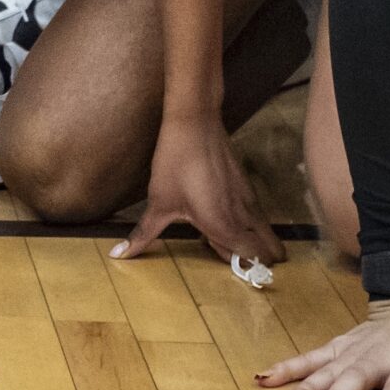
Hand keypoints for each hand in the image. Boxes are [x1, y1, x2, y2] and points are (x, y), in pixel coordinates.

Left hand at [118, 115, 282, 265]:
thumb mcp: (158, 203)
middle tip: (219, 246)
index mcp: (226, 226)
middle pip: (270, 254)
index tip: (214, 253)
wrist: (195, 124)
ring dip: (252, 241)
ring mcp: (252, 202)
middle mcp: (246, 217)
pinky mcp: (249, 188)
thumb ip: (144, 235)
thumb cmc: (176, 163)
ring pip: (268, 235)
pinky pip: (259, 217)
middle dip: (252, 259)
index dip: (238, 265)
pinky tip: (219, 211)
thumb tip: (119, 254)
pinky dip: (248, 223)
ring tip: (219, 230)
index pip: (254, 262)